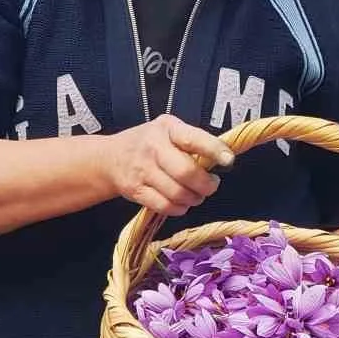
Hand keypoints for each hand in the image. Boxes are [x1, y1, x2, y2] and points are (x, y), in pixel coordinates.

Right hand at [104, 115, 233, 215]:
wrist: (110, 158)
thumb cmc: (148, 143)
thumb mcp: (169, 130)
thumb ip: (192, 141)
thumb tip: (223, 158)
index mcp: (167, 129)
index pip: (193, 139)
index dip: (214, 150)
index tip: (228, 159)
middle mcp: (153, 148)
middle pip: (186, 172)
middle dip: (206, 184)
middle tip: (211, 184)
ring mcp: (143, 171)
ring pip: (178, 193)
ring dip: (194, 198)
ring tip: (197, 194)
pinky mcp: (136, 191)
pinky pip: (165, 206)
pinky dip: (180, 208)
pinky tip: (182, 202)